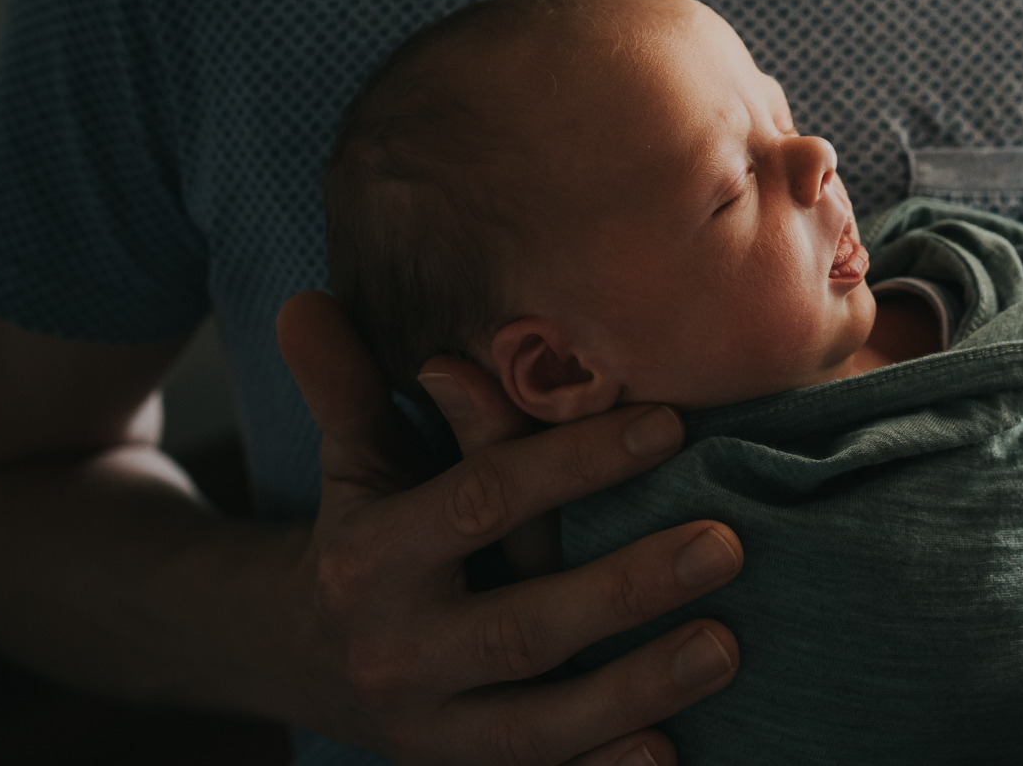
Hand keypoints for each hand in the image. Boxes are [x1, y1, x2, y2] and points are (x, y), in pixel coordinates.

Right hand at [276, 291, 742, 764]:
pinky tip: (670, 754)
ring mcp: (431, 729)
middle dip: (623, 589)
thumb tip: (306, 301)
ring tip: (725, 646)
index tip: (669, 425)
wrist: (297, 659)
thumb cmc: (362, 530)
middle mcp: (398, 650)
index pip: (483, 500)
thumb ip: (347, 387)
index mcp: (374, 557)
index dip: (573, 463)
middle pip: (520, 625)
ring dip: (634, 689)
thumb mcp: (353, 461)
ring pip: (538, 724)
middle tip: (725, 544)